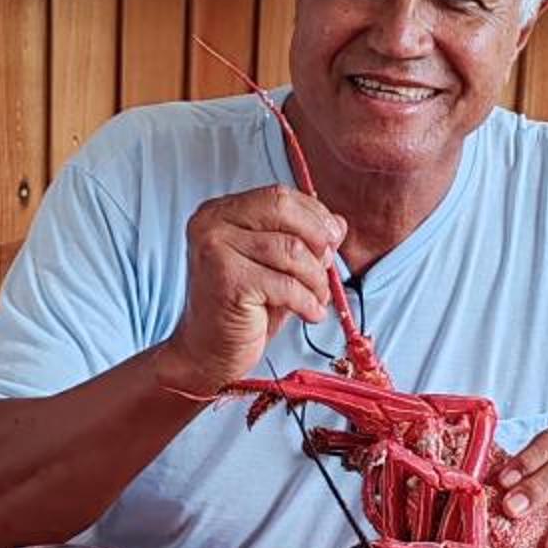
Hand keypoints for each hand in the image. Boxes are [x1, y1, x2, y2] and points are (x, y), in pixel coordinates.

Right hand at [153, 187, 345, 397]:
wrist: (209, 352)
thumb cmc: (244, 309)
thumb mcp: (278, 267)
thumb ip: (304, 239)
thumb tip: (338, 223)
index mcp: (221, 211)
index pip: (278, 196)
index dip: (314, 215)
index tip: (333, 239)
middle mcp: (212, 223)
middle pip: (282, 209)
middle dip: (317, 238)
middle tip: (328, 265)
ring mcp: (215, 249)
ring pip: (290, 249)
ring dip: (315, 278)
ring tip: (317, 297)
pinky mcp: (226, 279)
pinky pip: (285, 283)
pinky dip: (307, 301)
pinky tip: (310, 313)